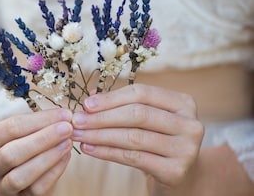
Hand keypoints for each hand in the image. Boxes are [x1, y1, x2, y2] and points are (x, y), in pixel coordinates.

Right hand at [0, 108, 72, 195]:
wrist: (26, 167)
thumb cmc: (24, 141)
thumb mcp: (23, 129)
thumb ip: (38, 122)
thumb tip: (64, 116)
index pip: (11, 127)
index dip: (40, 120)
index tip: (64, 114)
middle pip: (12, 153)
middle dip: (43, 139)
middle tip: (67, 128)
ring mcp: (0, 186)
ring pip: (21, 175)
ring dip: (48, 157)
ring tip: (68, 142)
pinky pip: (36, 188)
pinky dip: (54, 171)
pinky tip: (66, 157)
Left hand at [72, 83, 203, 194]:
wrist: (183, 175)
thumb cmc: (159, 140)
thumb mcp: (149, 119)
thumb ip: (124, 106)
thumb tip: (91, 99)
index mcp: (183, 103)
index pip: (142, 93)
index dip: (112, 97)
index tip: (86, 104)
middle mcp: (190, 123)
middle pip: (138, 114)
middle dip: (102, 117)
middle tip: (77, 121)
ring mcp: (186, 149)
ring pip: (133, 137)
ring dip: (100, 135)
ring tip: (79, 134)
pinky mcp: (176, 171)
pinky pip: (133, 158)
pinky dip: (107, 152)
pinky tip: (90, 148)